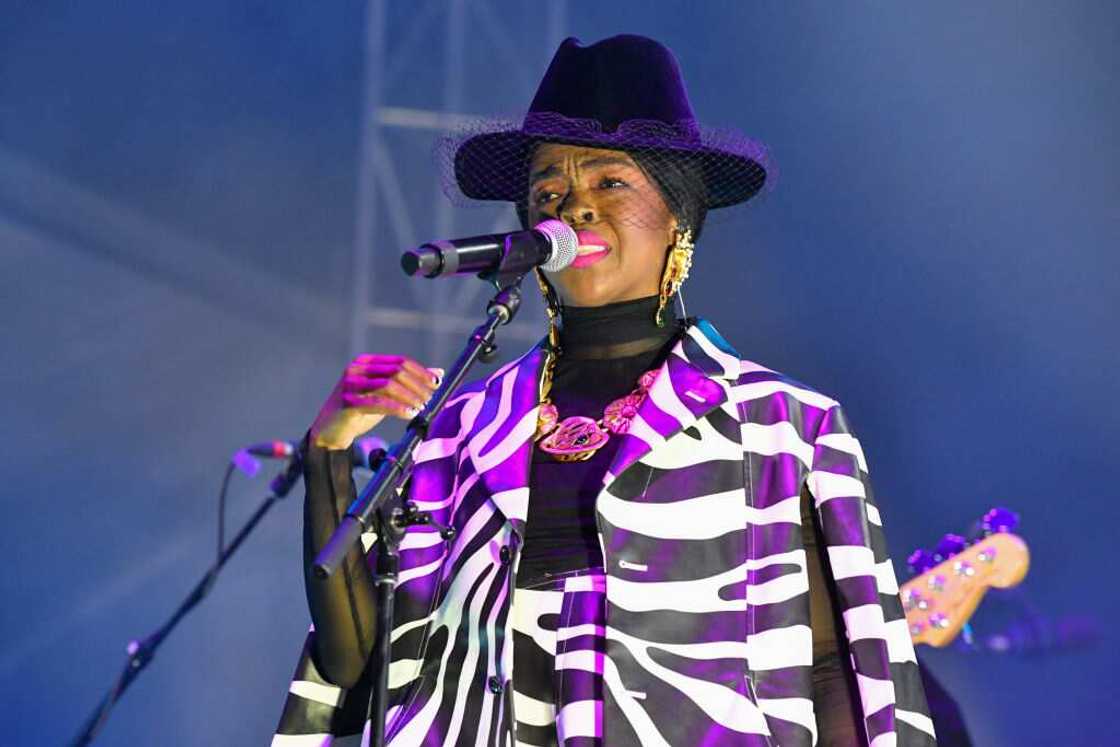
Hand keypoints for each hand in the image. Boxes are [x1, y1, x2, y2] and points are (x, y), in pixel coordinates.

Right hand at [310, 354, 440, 449]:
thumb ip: (407, 384)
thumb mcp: (385, 395)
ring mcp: (350, 384)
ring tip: (423, 408)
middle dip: (418, 385)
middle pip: (396, 371)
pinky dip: (397, 408)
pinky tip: (409, 415)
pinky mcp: (347, 402)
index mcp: (365, 362)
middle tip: (432, 399)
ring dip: (410, 397)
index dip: (421, 372)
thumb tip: (438, 373)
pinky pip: (378, 402)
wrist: (330, 431)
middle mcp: (356, 369)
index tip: (436, 384)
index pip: (400, 361)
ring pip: (388, 385)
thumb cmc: (359, 412)